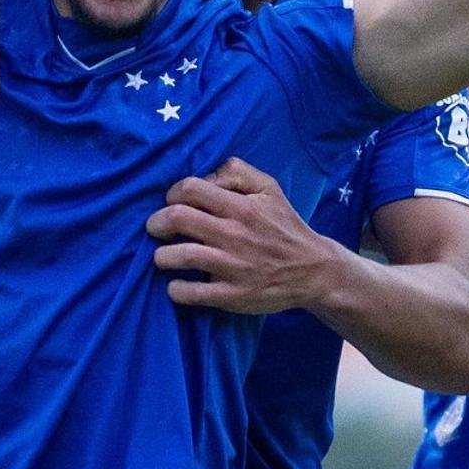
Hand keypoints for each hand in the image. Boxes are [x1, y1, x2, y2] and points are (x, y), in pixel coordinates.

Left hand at [146, 158, 346, 313]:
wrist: (313, 270)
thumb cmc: (285, 226)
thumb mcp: (270, 188)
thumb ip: (237, 172)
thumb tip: (206, 175)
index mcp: (241, 207)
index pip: (191, 189)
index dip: (172, 193)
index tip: (171, 202)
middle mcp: (234, 235)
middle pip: (177, 219)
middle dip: (157, 223)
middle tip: (156, 228)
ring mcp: (232, 267)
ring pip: (180, 256)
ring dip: (161, 256)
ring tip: (163, 257)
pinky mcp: (232, 296)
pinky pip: (192, 293)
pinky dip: (176, 289)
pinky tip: (176, 285)